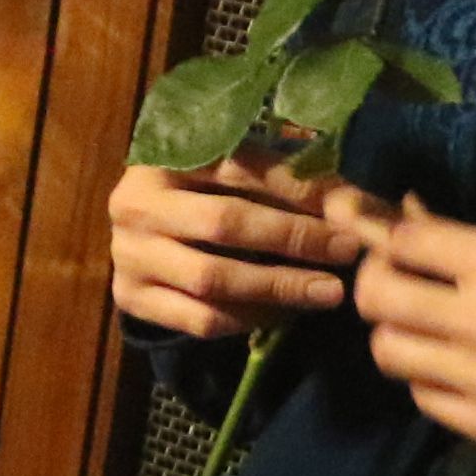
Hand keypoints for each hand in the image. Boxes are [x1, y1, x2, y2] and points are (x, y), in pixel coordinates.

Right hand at [106, 157, 368, 340]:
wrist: (138, 234)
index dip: (296, 188)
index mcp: (163, 156)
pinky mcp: (131, 298)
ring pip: (212, 278)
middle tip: (345, 251)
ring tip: (327, 292)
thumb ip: (278, 177)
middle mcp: (135, 203)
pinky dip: (250, 319)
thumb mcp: (230, 172)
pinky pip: (200, 319)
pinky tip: (286, 313)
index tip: (347, 208)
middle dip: (293, 238)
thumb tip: (348, 201)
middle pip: (223, 222)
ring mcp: (128, 255)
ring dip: (278, 287)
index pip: (239, 169)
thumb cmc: (200, 193)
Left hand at [347, 194, 475, 475]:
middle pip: (375, 298)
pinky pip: (421, 395)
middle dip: (376, 284)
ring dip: (398, 334)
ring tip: (428, 328)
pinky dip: (429, 378)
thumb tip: (400, 214)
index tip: (365, 226)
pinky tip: (459, 368)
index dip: (374, 231)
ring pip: (387, 351)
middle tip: (397, 283)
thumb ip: (466, 243)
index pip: (401, 241)